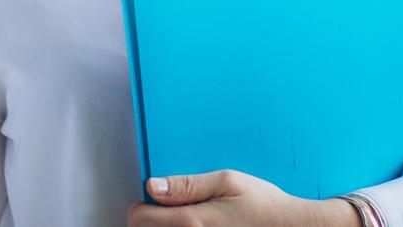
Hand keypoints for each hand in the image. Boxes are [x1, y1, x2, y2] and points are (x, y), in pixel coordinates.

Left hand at [126, 170, 359, 226]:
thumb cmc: (264, 205)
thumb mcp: (227, 181)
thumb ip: (187, 184)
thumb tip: (153, 186)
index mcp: (192, 222)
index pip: (138, 219)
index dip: (143, 205)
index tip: (155, 199)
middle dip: (152, 220)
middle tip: (171, 210)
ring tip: (189, 221)